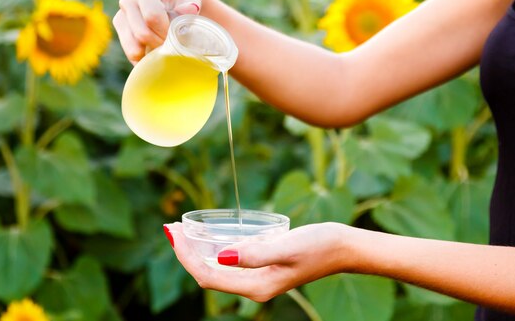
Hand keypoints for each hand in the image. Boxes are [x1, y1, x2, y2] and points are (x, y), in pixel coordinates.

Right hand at [113, 0, 201, 63]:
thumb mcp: (189, 3)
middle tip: (173, 44)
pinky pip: (131, 55)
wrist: (172, 5)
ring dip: (153, 54)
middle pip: (142, 34)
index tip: (177, 34)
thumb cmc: (182, 4)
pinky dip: (146, 59)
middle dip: (160, 44)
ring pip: (134, 48)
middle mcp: (128, 2)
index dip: (166, 31)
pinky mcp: (120, 33)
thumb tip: (191, 9)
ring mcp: (121, 18)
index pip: (152, 17)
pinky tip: (156, 55)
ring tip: (165, 48)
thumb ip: (189, 9)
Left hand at [164, 222, 350, 301]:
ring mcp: (258, 277)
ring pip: (217, 267)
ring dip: (197, 249)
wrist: (344, 247)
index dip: (187, 256)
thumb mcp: (288, 246)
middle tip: (169, 227)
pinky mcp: (264, 265)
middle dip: (186, 252)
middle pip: (208, 273)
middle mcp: (254, 286)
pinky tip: (210, 234)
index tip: (173, 234)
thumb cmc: (320, 245)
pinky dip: (214, 247)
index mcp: (257, 286)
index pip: (208, 276)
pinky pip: (230, 261)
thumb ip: (256, 253)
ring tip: (181, 230)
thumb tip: (222, 257)